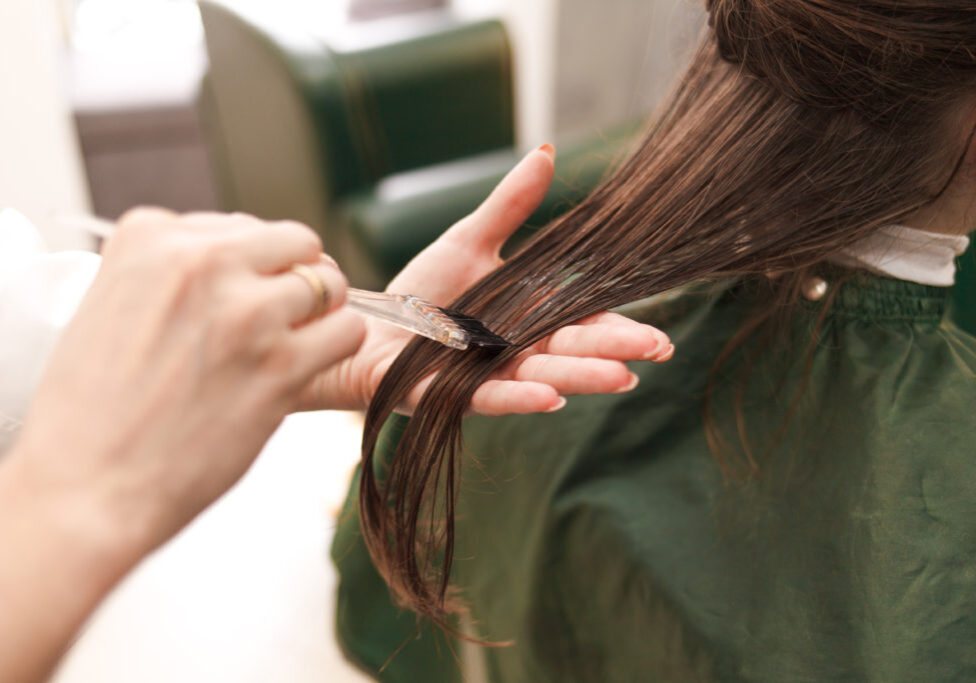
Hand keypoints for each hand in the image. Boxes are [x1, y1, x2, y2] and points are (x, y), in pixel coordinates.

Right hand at [9, 209, 364, 557]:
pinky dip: (338, 347)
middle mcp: (201, 262)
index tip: (236, 297)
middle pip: (293, 241)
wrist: (88, 488)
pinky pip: (348, 330)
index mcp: (149, 238)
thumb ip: (172, 276)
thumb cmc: (95, 412)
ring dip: (322, 314)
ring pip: (328, 283)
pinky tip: (308, 367)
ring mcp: (245, 312)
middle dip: (296, 276)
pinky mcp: (281, 365)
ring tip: (294, 346)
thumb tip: (233, 268)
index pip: (236, 225)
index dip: (247, 265)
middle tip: (284, 315)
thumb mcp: (112, 307)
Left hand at [300, 146, 672, 415]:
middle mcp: (517, 352)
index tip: (661, 338)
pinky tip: (552, 399)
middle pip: (571, 351)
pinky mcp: (452, 396)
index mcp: (529, 320)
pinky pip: (491, 399)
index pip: (583, 323)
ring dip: (580, 377)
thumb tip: (546, 152)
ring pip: (541, 378)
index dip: (621, 330)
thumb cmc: (422, 292)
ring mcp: (487, 376)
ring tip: (620, 378)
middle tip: (657, 351)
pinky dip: (520, 399)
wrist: (369, 327)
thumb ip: (511, 206)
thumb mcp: (470, 241)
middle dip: (613, 351)